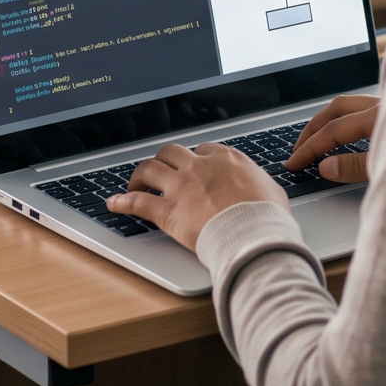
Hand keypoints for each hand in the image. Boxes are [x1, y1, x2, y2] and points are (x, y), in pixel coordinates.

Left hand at [105, 141, 284, 245]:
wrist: (254, 235)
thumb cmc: (267, 217)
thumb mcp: (272, 191)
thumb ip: (258, 184)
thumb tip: (261, 189)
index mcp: (227, 159)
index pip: (203, 150)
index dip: (195, 159)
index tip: (193, 168)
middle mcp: (200, 167)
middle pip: (171, 152)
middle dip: (163, 160)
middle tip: (160, 172)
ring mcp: (181, 187)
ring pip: (149, 169)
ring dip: (139, 175)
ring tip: (135, 184)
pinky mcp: (168, 211)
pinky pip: (137, 201)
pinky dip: (122, 202)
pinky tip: (113, 203)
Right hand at [285, 93, 380, 182]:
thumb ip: (357, 166)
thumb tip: (325, 167)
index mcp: (379, 115)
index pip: (334, 129)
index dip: (310, 147)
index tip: (294, 163)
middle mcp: (385, 104)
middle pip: (338, 107)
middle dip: (314, 127)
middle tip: (299, 148)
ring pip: (353, 105)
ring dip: (331, 120)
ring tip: (318, 139)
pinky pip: (367, 109)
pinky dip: (350, 120)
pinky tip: (350, 135)